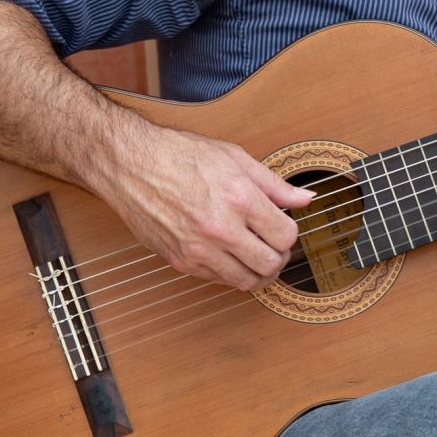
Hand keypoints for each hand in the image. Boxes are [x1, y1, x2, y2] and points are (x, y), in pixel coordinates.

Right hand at [94, 124, 312, 291]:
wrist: (130, 165)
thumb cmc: (180, 155)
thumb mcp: (234, 158)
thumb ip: (273, 184)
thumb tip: (305, 199)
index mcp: (239, 199)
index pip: (285, 235)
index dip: (290, 233)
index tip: (283, 226)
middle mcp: (221, 228)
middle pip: (271, 264)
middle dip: (280, 256)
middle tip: (275, 245)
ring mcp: (199, 250)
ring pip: (247, 281)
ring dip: (259, 272)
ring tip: (256, 255)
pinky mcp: (180, 261)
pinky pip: (219, 280)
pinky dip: (231, 272)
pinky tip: (230, 254)